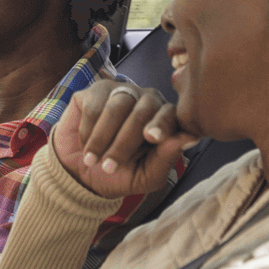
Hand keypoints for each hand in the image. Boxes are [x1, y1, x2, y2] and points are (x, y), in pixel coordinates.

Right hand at [50, 80, 197, 198]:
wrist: (79, 173)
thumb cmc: (117, 175)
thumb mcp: (144, 177)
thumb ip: (166, 159)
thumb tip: (189, 139)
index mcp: (164, 120)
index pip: (170, 115)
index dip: (161, 125)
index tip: (152, 138)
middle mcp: (146, 100)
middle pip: (142, 112)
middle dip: (123, 143)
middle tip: (109, 167)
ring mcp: (120, 92)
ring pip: (116, 107)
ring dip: (102, 138)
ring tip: (92, 160)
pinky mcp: (94, 92)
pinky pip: (93, 106)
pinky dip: (87, 130)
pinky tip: (84, 142)